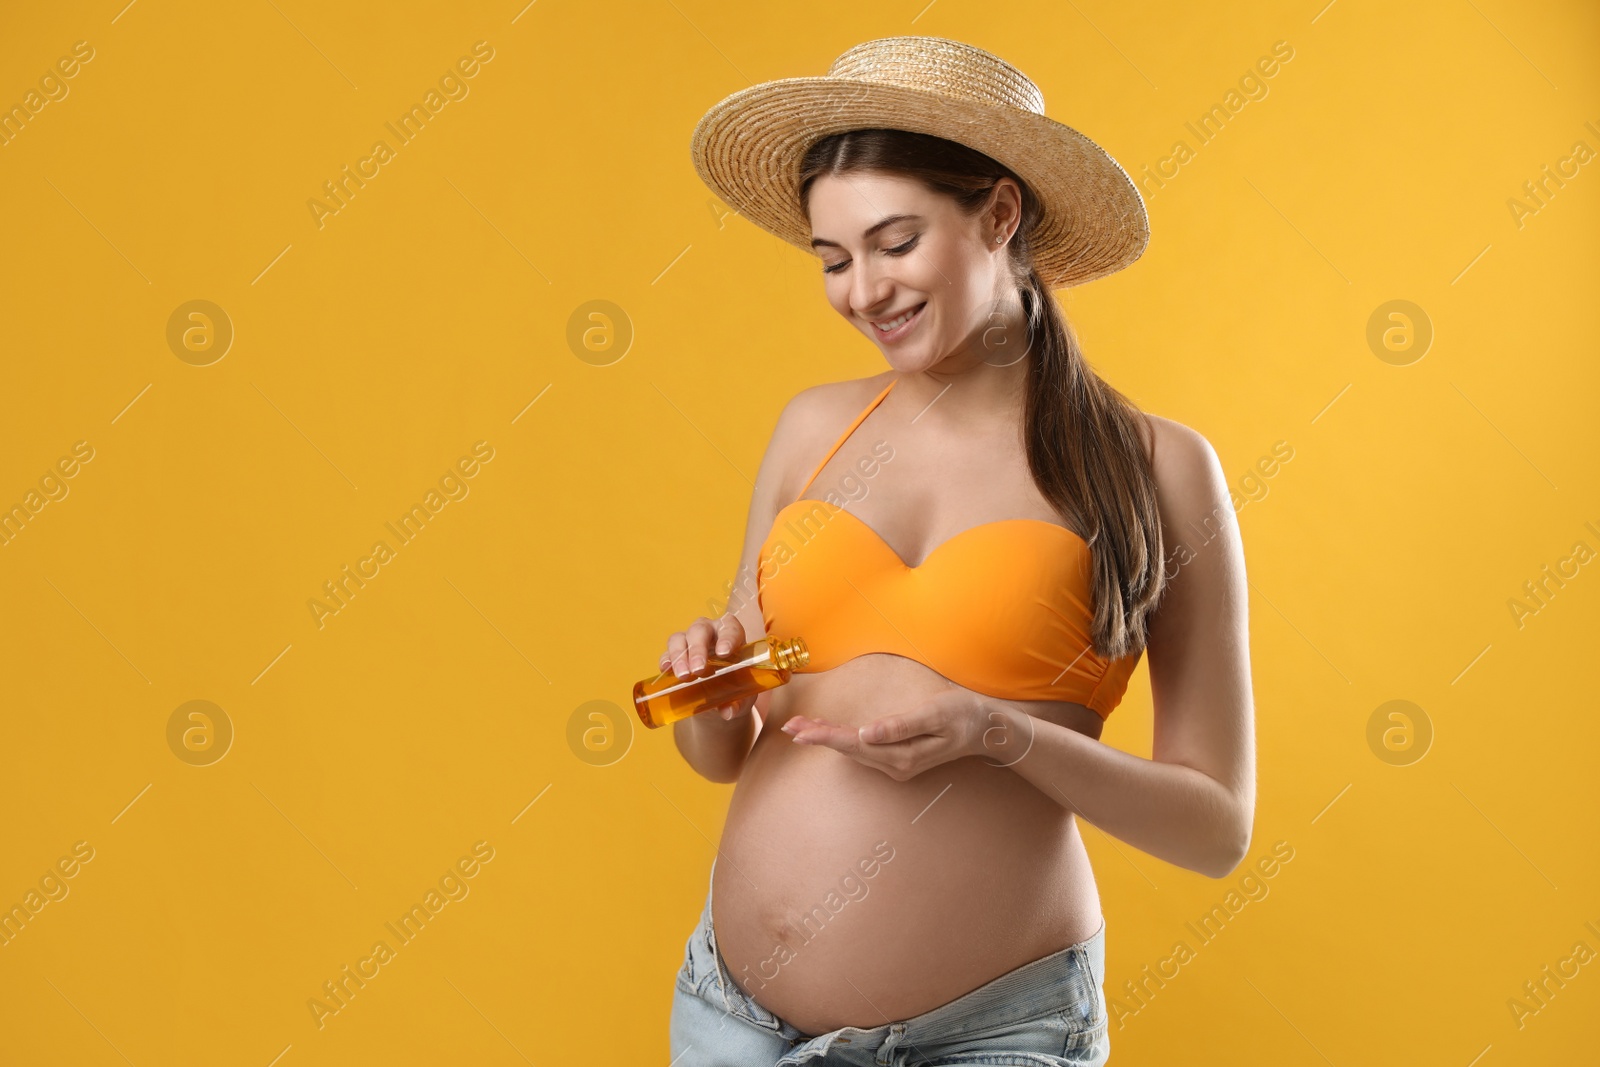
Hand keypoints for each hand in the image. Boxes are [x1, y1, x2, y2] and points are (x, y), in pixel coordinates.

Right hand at [660, 613, 754, 721]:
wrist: (718, 698)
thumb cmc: (735, 688)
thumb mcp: (742, 697)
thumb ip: (738, 703)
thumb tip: (728, 712)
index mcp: (731, 636)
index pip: (730, 628)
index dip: (727, 637)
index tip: (724, 653)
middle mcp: (709, 633)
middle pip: (700, 630)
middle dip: (698, 649)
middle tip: (698, 671)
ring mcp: (689, 642)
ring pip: (680, 639)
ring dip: (679, 656)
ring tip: (683, 676)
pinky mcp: (674, 655)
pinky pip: (666, 653)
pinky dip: (665, 660)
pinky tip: (665, 670)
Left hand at [780, 687, 1014, 779]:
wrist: (986, 728)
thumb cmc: (962, 715)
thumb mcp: (935, 714)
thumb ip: (900, 725)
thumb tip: (867, 733)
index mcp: (902, 756)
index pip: (855, 744)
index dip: (826, 736)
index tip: (801, 731)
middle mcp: (896, 766)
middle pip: (849, 750)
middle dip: (818, 738)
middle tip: (788, 727)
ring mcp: (897, 765)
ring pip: (853, 751)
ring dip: (827, 739)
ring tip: (800, 727)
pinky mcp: (898, 758)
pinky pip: (863, 749)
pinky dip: (842, 739)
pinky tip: (827, 732)